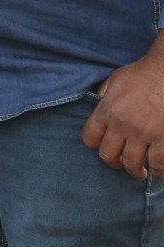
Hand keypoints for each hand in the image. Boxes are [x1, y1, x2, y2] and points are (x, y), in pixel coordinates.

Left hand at [82, 37, 163, 178]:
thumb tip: (99, 102)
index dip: (95, 146)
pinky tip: (158, 170)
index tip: (103, 147)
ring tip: (141, 172)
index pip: (90, 138)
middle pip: (108, 156)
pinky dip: (158, 171)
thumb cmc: (143, 73)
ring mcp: (143, 134)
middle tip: (122, 164)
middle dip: (114, 163)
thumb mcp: (115, 80)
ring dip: (136, 171)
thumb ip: (105, 95)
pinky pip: (158, 164)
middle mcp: (121, 125)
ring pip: (133, 164)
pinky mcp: (163, 139)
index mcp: (106, 111)